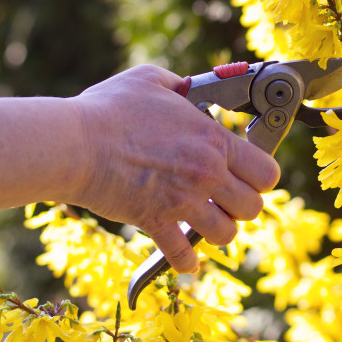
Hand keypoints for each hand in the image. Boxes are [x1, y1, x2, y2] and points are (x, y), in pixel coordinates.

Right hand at [67, 65, 280, 273]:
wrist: (74, 142)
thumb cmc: (109, 109)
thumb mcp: (150, 80)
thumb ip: (179, 85)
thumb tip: (187, 87)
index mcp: (212, 140)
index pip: (267, 171)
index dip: (261, 175)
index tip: (247, 173)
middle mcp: (206, 173)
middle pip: (253, 207)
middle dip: (242, 205)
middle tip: (226, 198)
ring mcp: (183, 201)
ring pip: (227, 234)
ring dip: (218, 230)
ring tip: (206, 221)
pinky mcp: (155, 222)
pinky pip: (183, 255)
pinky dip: (186, 261)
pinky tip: (185, 257)